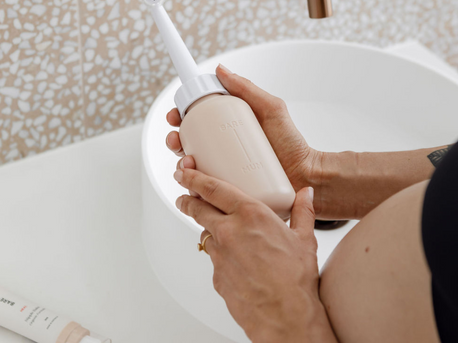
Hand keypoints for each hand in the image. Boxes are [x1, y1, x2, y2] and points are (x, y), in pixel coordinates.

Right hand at [166, 64, 322, 200]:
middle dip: (174, 140)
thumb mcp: (270, 109)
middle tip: (177, 140)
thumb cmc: (291, 144)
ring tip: (188, 162)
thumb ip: (248, 88)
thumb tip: (221, 69)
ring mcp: (224, 170)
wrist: (306, 175)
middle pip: (188, 143)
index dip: (180, 116)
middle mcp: (223, 149)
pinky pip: (204, 189)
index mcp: (228, 128)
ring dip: (180, 163)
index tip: (176, 115)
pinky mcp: (228, 190)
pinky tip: (193, 185)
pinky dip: (192, 187)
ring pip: (192, 167)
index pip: (197, 120)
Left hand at [173, 168, 336, 342]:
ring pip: (205, 234)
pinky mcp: (216, 275)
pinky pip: (214, 259)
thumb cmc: (295, 280)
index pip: (213, 189)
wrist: (286, 318)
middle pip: (198, 209)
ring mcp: (220, 255)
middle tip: (184, 196)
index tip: (185, 172)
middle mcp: (230, 231)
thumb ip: (302, 211)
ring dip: (207, 229)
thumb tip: (306, 195)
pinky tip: (235, 260)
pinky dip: (220, 255)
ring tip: (218, 231)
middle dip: (187, 200)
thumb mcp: (304, 239)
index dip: (194, 178)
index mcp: (250, 215)